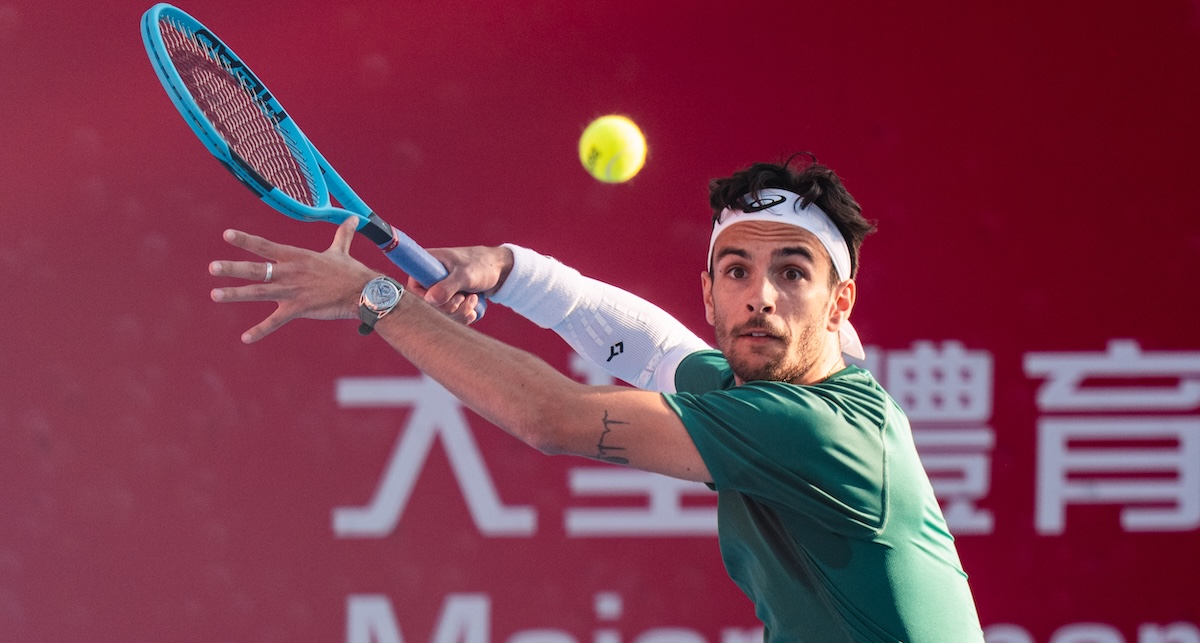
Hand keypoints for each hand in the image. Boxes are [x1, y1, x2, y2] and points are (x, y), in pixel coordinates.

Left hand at [209, 218, 377, 342]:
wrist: (362, 291)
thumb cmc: (351, 271)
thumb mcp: (342, 251)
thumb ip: (343, 234)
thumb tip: (354, 217)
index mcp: (296, 257)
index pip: (265, 246)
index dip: (245, 240)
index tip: (226, 235)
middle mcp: (290, 272)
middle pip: (256, 269)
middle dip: (232, 269)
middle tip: (212, 268)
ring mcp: (292, 291)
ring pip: (258, 292)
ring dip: (235, 294)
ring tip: (215, 295)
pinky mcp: (298, 309)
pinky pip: (275, 321)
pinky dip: (260, 330)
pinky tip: (245, 338)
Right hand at [406, 246, 512, 324]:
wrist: (499, 270)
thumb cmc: (481, 265)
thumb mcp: (465, 275)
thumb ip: (448, 287)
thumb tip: (430, 300)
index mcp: (425, 267)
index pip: (413, 291)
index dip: (428, 301)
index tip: (446, 298)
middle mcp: (428, 281)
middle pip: (429, 308)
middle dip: (451, 308)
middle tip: (465, 296)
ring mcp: (439, 293)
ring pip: (442, 315)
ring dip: (461, 312)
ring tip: (473, 297)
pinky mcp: (450, 302)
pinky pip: (452, 318)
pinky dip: (464, 316)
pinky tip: (473, 306)